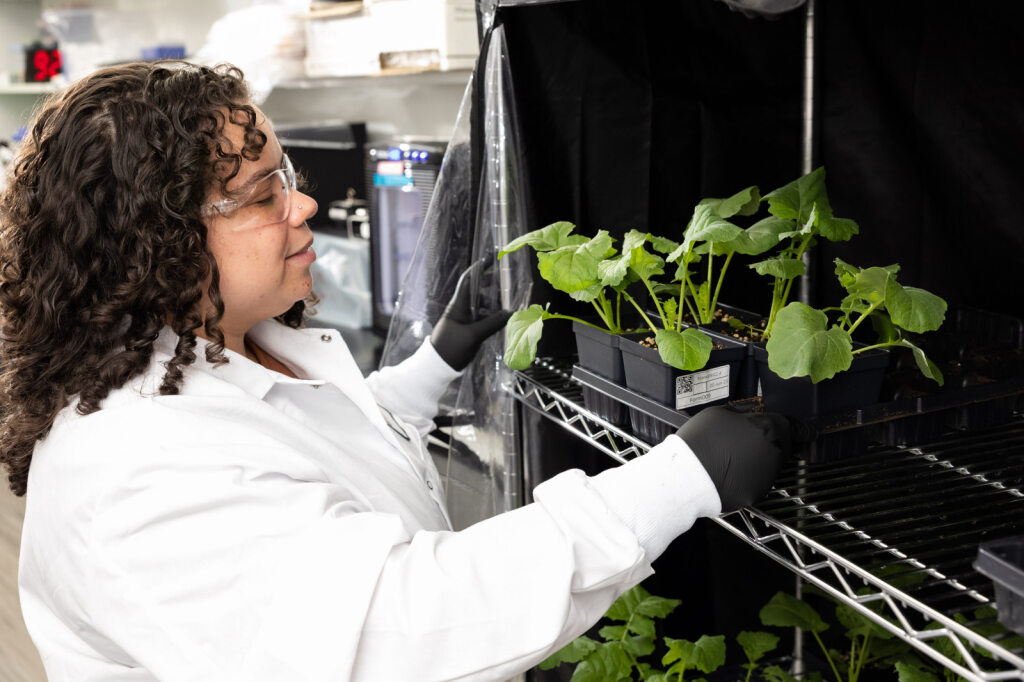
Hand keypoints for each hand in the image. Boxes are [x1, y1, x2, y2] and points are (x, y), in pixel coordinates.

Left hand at [430, 260, 511, 370]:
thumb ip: (492, 324)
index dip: (478, 269)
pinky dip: (492, 317)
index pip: (467, 281)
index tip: (490, 259)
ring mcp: (464, 319)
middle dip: (492, 287)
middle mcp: (461, 309)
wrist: (437, 367)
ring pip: (482, 306)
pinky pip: (482, 318)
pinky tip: (503, 321)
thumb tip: (511, 313)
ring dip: (494, 304)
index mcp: (458, 305)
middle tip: (507, 282)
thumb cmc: (451, 348)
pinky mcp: (468, 330)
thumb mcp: (473, 336)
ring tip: (509, 306)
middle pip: (478, 292)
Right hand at [675, 405, 795, 512]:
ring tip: (732, 457)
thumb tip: (751, 417)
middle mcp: (775, 453)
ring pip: (769, 464)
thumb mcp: (720, 413)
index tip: (808, 431)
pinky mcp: (756, 493)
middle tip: (747, 441)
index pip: (799, 427)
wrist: (686, 475)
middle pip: (782, 446)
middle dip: (770, 443)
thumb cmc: (701, 440)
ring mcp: (767, 476)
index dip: (803, 428)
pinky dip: (746, 477)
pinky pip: (755, 481)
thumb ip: (743, 414)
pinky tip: (728, 472)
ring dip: (758, 460)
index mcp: (769, 429)